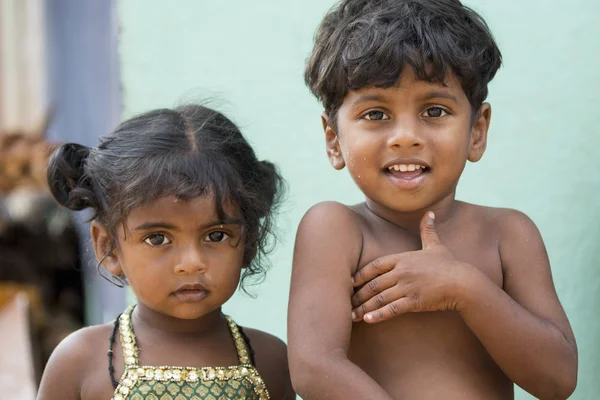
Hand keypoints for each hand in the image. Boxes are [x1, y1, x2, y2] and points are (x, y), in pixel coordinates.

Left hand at [351, 212, 470, 322]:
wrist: (464, 283)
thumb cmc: (449, 264)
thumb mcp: (436, 245)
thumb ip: (428, 230)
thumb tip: (430, 213)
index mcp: (402, 258)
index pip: (375, 266)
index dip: (361, 274)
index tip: (350, 282)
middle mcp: (401, 271)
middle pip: (373, 283)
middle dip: (358, 294)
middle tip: (346, 303)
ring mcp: (407, 286)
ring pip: (379, 298)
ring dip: (363, 307)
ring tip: (351, 315)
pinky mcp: (414, 301)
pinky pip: (392, 309)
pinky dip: (378, 315)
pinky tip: (367, 319)